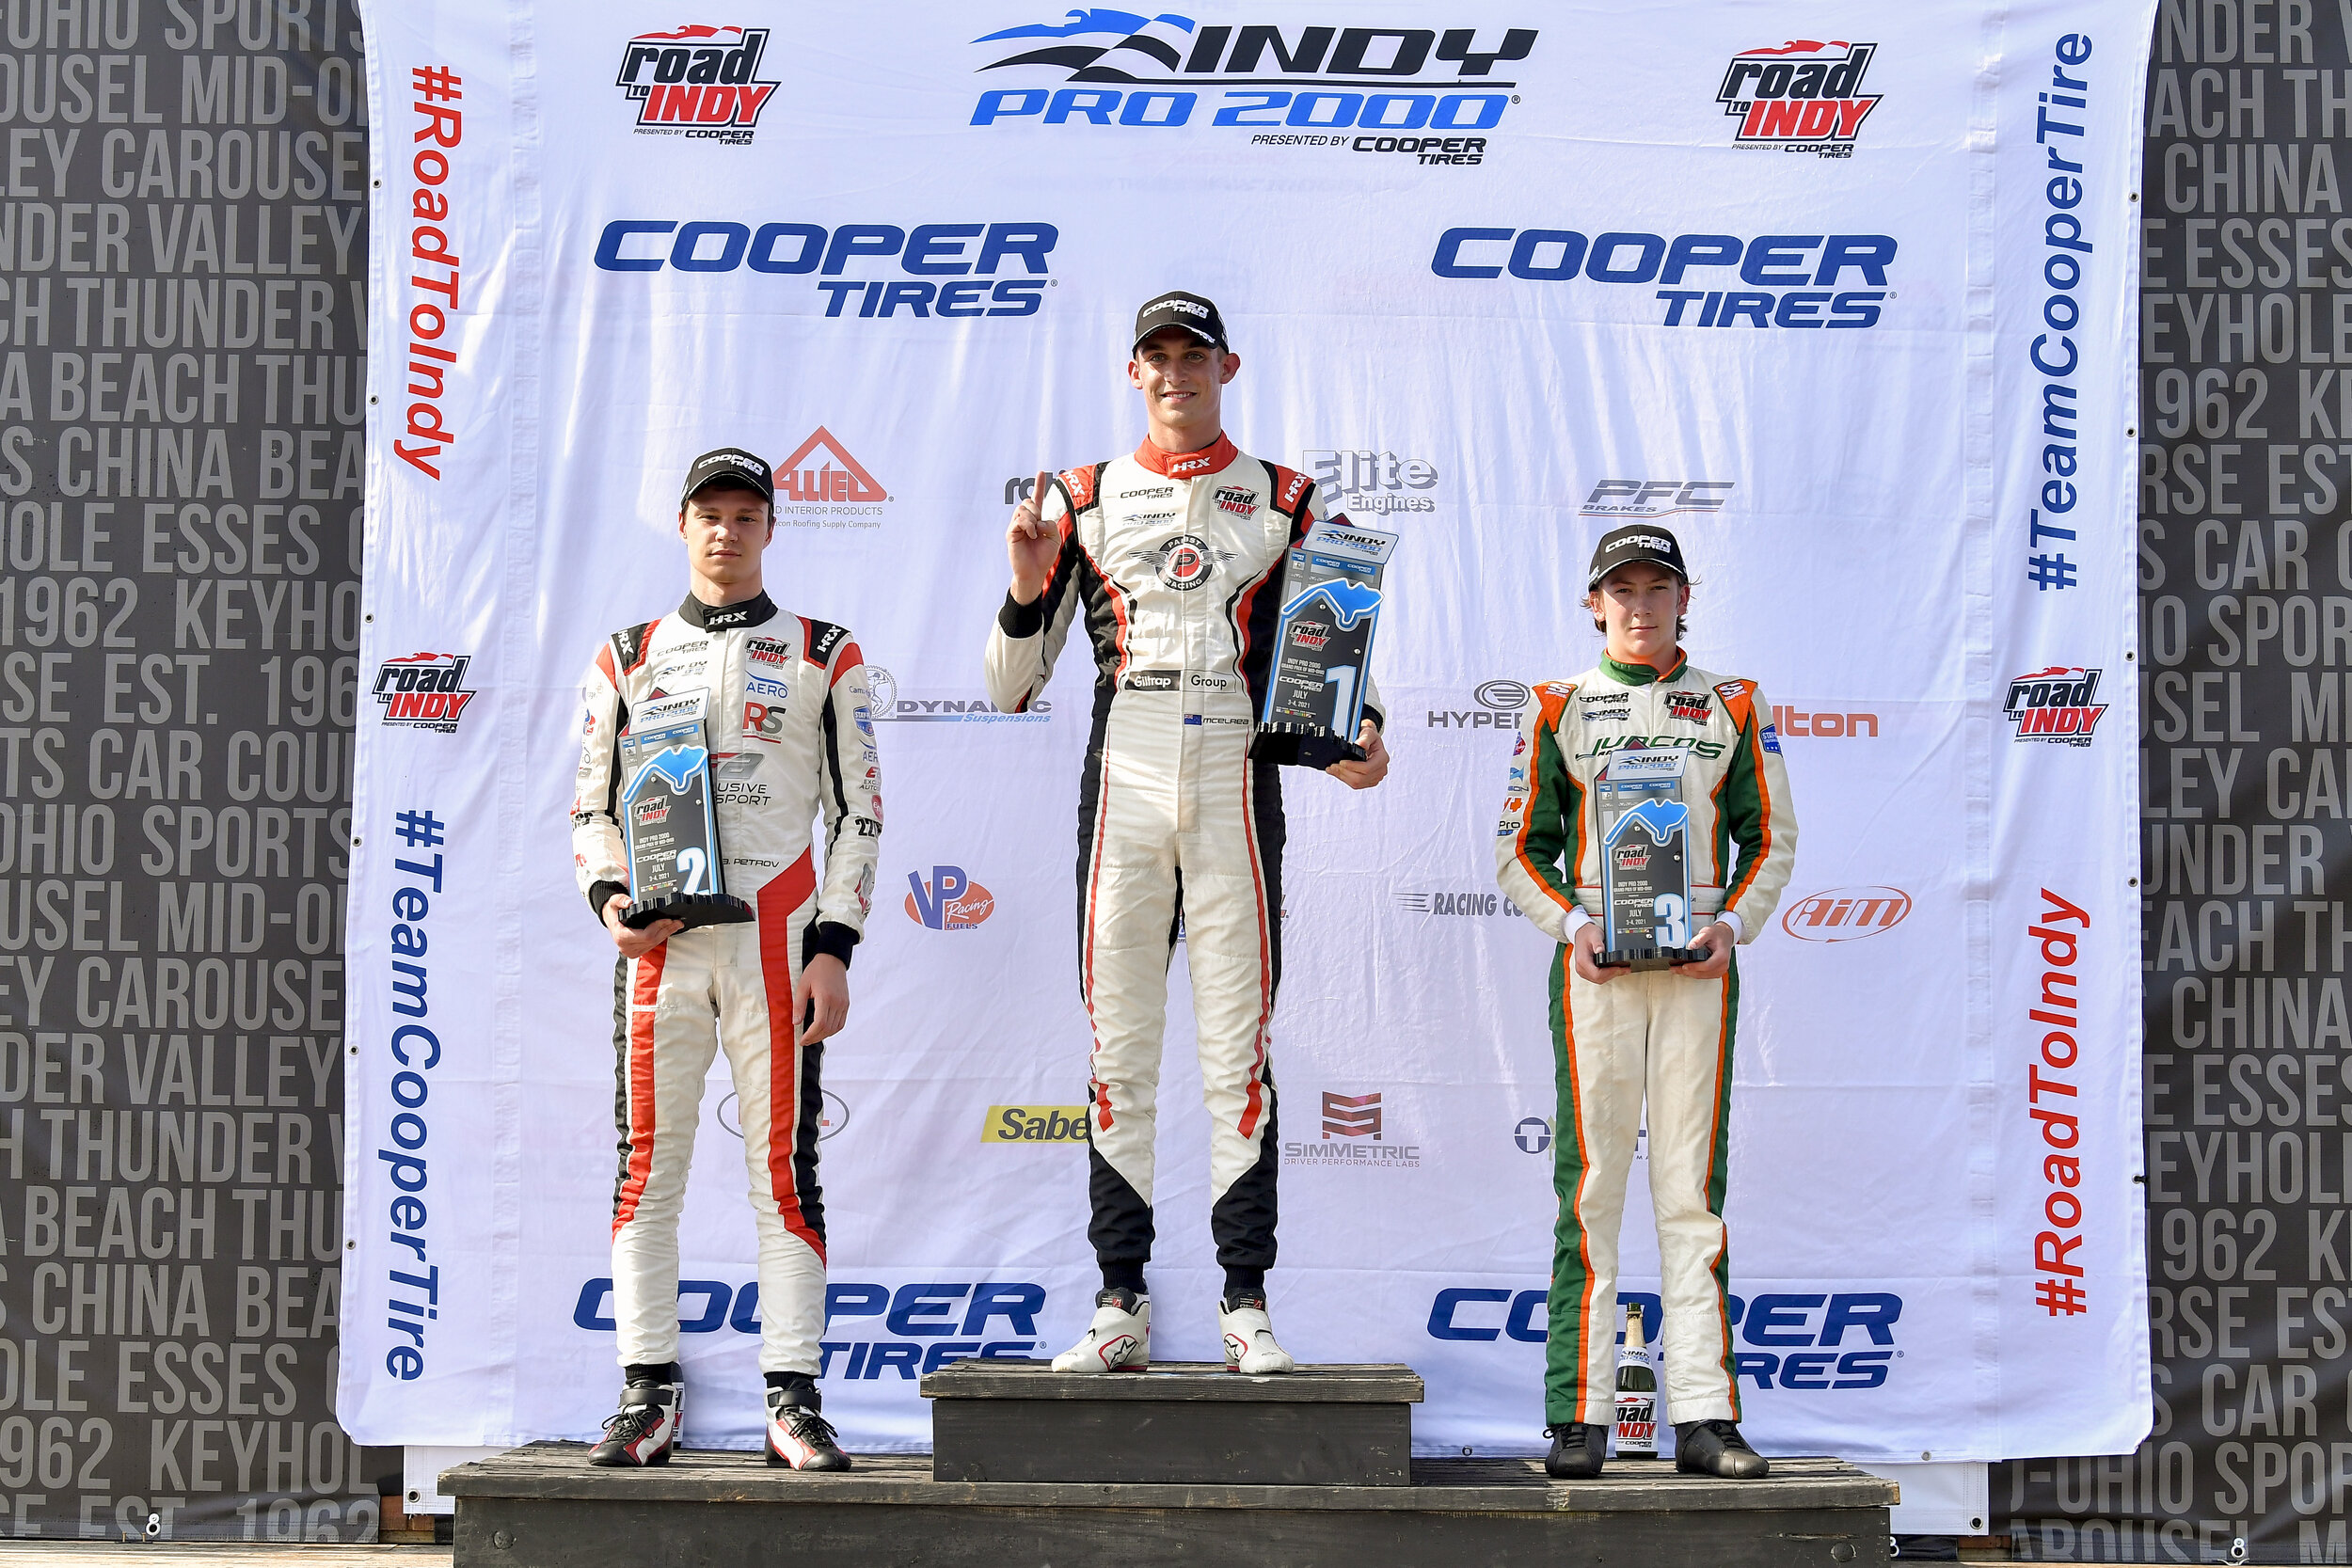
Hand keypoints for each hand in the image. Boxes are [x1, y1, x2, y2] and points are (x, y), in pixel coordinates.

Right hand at [604, 894, 681, 958]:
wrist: (610, 919)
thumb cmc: (613, 912)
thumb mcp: (614, 902)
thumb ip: (620, 900)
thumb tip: (628, 902)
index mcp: (621, 937)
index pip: (646, 936)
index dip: (659, 927)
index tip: (668, 920)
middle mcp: (626, 947)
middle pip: (653, 941)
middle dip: (667, 930)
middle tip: (677, 922)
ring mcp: (632, 951)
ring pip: (654, 944)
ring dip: (666, 934)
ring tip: (675, 925)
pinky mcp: (637, 951)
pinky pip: (652, 945)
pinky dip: (661, 937)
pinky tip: (667, 930)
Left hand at [796, 953, 849, 1046]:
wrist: (832, 960)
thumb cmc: (816, 971)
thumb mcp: (802, 986)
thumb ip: (799, 1005)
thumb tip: (796, 1023)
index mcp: (825, 997)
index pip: (820, 1023)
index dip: (810, 1035)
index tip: (802, 1040)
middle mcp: (837, 1002)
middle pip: (828, 1028)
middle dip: (815, 1038)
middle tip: (805, 1041)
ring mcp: (843, 1004)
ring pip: (835, 1028)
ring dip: (823, 1035)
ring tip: (812, 1037)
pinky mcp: (846, 1004)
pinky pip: (841, 1023)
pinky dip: (832, 1030)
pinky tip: (823, 1030)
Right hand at [1007, 470, 1058, 603]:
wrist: (1035, 572)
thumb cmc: (1044, 556)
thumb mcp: (1054, 538)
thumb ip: (1050, 525)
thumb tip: (1037, 521)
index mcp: (1036, 520)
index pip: (1036, 499)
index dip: (1039, 485)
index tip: (1041, 472)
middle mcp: (1024, 521)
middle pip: (1028, 502)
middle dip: (1036, 509)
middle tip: (1039, 526)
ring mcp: (1016, 526)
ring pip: (1022, 509)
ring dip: (1032, 518)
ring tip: (1035, 533)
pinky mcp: (1011, 533)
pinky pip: (1019, 520)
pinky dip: (1028, 526)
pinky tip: (1032, 535)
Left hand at [1323, 720, 1388, 788]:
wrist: (1370, 741)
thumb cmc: (1369, 737)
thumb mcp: (1368, 732)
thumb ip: (1365, 738)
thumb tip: (1360, 745)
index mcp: (1382, 758)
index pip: (1367, 768)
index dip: (1352, 767)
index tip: (1341, 762)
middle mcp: (1381, 770)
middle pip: (1361, 778)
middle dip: (1344, 773)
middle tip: (1333, 766)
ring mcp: (1375, 777)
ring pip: (1357, 784)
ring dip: (1342, 777)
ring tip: (1332, 769)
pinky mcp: (1368, 781)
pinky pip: (1355, 785)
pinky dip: (1344, 779)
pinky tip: (1337, 773)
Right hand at [1571, 921, 1622, 984]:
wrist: (1582, 933)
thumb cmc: (1587, 934)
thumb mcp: (1594, 935)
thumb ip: (1598, 943)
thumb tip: (1600, 950)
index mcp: (1582, 961)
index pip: (1597, 974)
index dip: (1610, 973)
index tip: (1619, 968)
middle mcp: (1581, 968)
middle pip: (1599, 979)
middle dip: (1613, 975)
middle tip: (1625, 969)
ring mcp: (1583, 971)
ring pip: (1599, 980)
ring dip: (1611, 976)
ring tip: (1622, 970)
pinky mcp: (1586, 971)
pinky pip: (1597, 977)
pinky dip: (1607, 975)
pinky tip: (1614, 970)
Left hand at [1671, 922, 1735, 979]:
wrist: (1725, 936)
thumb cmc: (1718, 934)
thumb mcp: (1708, 932)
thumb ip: (1700, 938)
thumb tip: (1691, 946)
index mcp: (1722, 956)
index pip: (1707, 966)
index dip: (1694, 967)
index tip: (1684, 966)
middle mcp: (1722, 965)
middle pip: (1703, 973)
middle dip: (1687, 972)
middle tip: (1674, 969)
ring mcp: (1720, 970)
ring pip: (1702, 976)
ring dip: (1689, 974)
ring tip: (1676, 970)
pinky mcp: (1716, 972)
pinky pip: (1704, 976)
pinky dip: (1694, 974)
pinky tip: (1685, 971)